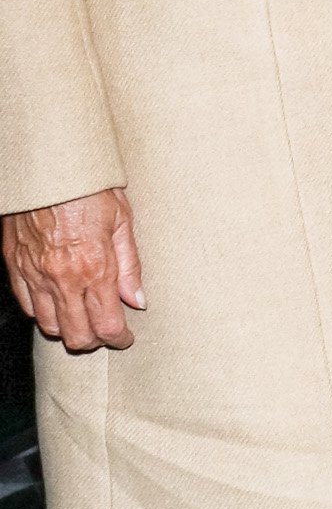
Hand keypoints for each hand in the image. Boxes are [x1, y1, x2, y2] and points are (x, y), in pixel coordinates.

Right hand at [3, 189, 143, 352]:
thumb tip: (137, 299)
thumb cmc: (88, 187)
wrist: (49, 167)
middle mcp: (63, 278)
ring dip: (67, 330)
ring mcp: (35, 274)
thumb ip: (130, 266)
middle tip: (106, 332)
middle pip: (77, 335)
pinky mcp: (15, 266)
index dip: (119, 338)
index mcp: (94, 267)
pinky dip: (42, 312)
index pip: (107, 325)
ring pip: (49, 326)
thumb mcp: (123, 220)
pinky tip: (57, 304)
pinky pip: (27, 306)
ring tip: (82, 320)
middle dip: (95, 341)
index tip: (125, 337)